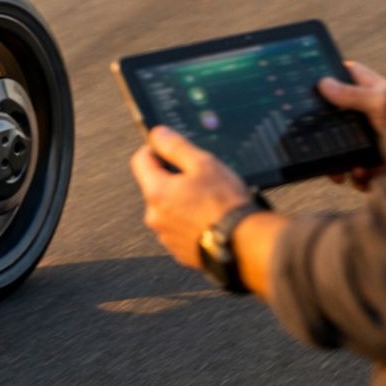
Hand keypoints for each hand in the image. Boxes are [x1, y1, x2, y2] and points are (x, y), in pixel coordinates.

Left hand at [129, 126, 251, 270]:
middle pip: (156, 186)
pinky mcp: (180, 250)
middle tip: (201, 179)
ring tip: (210, 202)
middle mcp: (154, 217)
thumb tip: (158, 134)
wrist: (244, 244)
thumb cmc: (226, 205)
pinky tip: (211, 219)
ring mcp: (166, 236)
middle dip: (175, 179)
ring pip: (169, 209)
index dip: (155, 150)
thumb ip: (176, 146)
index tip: (170, 149)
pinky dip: (191, 222)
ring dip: (183, 202)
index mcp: (156, 192)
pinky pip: (180, 229)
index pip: (140, 160)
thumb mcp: (203, 164)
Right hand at [319, 60, 385, 190]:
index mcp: (376, 92)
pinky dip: (362, 178)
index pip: (352, 75)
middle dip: (332, 132)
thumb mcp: (381, 103)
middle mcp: (377, 113)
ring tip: (351, 171)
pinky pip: (366, 170)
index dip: (335, 73)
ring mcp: (380, 138)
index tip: (315, 79)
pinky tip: (365, 179)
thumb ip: (352, 95)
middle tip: (320, 142)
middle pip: (344, 118)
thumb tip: (323, 83)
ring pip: (351, 147)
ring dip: (345, 162)